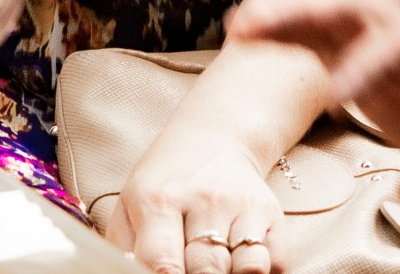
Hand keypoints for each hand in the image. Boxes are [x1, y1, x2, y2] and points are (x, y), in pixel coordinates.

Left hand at [104, 129, 281, 273]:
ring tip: (217, 270)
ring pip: (248, 268)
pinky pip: (275, 263)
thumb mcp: (130, 205)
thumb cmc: (163, 182)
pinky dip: (261, 272)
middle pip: (207, 270)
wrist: (213, 139)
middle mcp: (203, 199)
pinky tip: (240, 265)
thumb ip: (124, 249)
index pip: (162, 261)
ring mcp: (241, 205)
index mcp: (158, 199)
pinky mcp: (272, 213)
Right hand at [228, 0, 399, 200]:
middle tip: (256, 24)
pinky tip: (255, 43)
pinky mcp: (382, 69)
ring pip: (335, 23)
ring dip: (289, 23)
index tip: (337, 98)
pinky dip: (294, 44)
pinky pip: (332, 49)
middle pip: (357, 12)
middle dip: (306, 15)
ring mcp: (397, 46)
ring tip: (239, 29)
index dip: (369, 67)